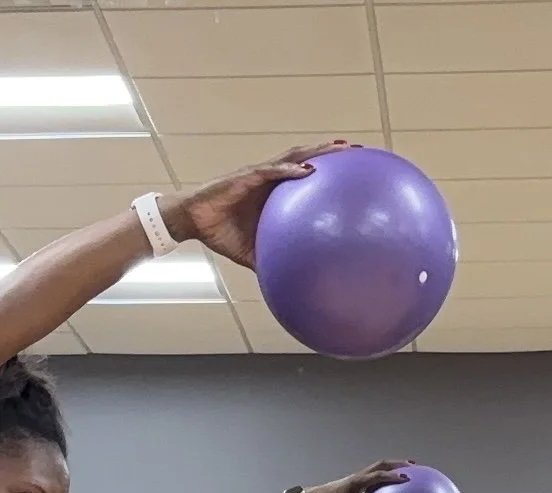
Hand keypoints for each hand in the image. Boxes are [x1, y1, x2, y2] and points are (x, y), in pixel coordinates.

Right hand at [166, 143, 352, 271]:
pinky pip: (273, 171)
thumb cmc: (220, 233)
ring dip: (319, 151)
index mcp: (274, 191)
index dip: (330, 171)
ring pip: (296, 156)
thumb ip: (271, 260)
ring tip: (342, 148)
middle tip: (359, 151)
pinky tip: (308, 171)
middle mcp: (271, 177)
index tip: (354, 171)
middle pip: (308, 158)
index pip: (306, 175)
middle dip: (333, 153)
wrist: (192, 221)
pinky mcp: (247, 176)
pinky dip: (291, 170)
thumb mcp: (251, 253)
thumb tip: (288, 284)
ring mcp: (260, 173)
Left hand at [307, 458, 410, 492]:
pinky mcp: (358, 478)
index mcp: (359, 482)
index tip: (407, 478)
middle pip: (383, 464)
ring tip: (408, 468)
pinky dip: (386, 472)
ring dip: (394, 465)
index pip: (379, 475)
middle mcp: (361, 475)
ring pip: (379, 465)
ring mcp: (360, 475)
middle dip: (399, 463)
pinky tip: (393, 481)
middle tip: (414, 466)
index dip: (393, 476)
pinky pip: (375, 472)